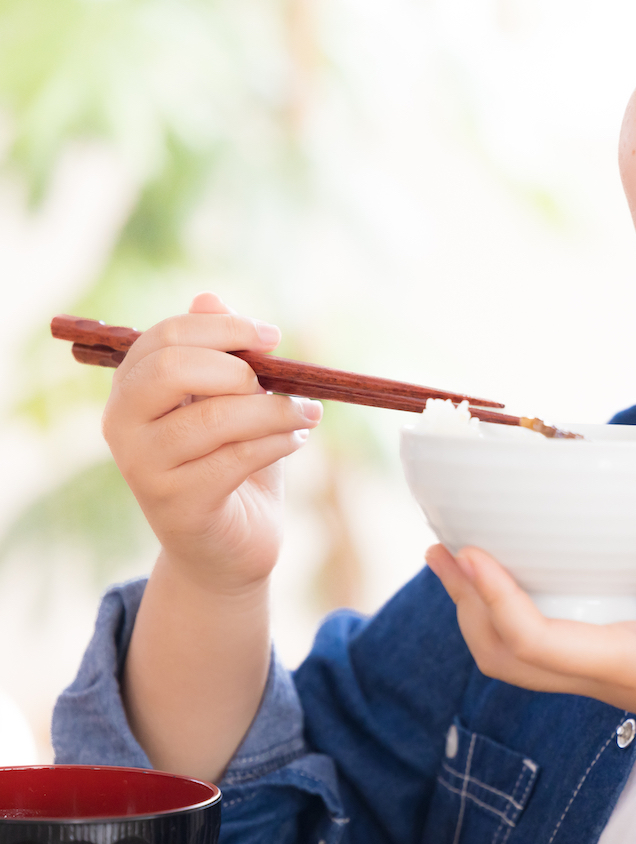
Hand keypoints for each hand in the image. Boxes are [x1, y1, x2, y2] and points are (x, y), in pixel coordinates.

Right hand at [103, 292, 320, 594]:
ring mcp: (143, 467)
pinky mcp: (175, 504)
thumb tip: (209, 298)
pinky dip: (278, 444)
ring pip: (215, 417)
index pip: (165, 337)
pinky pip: (235, 458)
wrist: (230, 545)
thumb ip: (219, 354)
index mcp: (132, 389)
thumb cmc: (231, 462)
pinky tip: (297, 441)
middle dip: (239, 369)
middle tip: (279, 382)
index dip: (225, 329)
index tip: (273, 336)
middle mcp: (122, 425)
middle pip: (173, 369)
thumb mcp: (229, 402)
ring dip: (275, 411)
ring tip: (306, 416)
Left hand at [428, 462, 635, 843]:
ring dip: (497, 610)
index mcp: (622, 666)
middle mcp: (610, 677)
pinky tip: (570, 561)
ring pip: (536, 653)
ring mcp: (625, 675)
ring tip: (478, 558)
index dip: (490, 595)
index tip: (468, 547)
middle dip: (467, 607)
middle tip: (443, 550)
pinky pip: (581, 636)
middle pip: (508, 657)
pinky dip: (553, 604)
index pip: (530, 639)